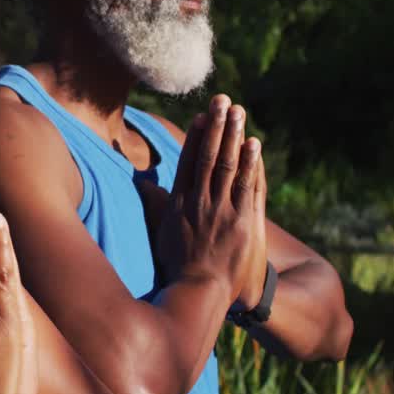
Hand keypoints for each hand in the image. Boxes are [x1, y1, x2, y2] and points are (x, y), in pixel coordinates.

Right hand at [154, 96, 266, 306]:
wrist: (197, 293)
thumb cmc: (176, 264)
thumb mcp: (159, 231)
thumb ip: (153, 203)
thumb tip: (140, 183)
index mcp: (179, 203)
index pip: (189, 161)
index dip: (196, 135)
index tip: (202, 115)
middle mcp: (199, 202)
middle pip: (209, 156)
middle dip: (217, 126)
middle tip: (223, 101)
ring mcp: (221, 211)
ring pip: (228, 166)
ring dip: (234, 136)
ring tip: (238, 112)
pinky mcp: (241, 222)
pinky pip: (247, 186)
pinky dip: (250, 164)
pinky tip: (253, 144)